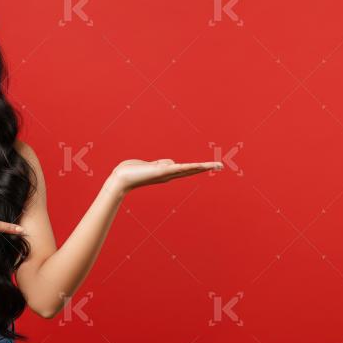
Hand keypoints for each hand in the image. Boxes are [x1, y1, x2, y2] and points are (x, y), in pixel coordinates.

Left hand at [108, 159, 223, 194]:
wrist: (122, 179)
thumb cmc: (132, 171)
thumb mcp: (150, 165)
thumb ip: (162, 163)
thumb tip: (173, 163)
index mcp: (167, 173)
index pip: (186, 169)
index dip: (199, 167)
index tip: (211, 166)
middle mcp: (169, 175)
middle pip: (191, 170)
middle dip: (206, 167)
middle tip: (220, 165)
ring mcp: (166, 174)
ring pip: (188, 169)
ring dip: (201, 167)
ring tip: (214, 165)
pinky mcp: (162, 172)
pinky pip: (178, 168)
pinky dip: (189, 167)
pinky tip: (198, 166)